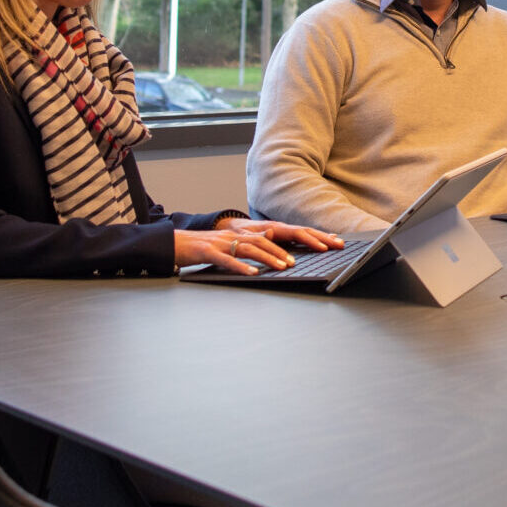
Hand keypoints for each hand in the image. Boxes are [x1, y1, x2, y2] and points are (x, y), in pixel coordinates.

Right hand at [176, 218, 343, 274]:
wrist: (175, 243)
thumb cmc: (208, 247)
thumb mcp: (236, 245)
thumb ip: (257, 246)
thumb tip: (280, 249)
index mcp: (249, 231)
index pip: (285, 231)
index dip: (309, 235)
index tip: (332, 242)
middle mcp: (240, 233)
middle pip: (275, 234)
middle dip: (300, 241)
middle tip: (322, 250)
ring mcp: (224, 241)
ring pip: (252, 246)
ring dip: (271, 256)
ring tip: (286, 266)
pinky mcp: (208, 251)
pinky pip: (227, 259)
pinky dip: (241, 266)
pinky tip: (253, 274)